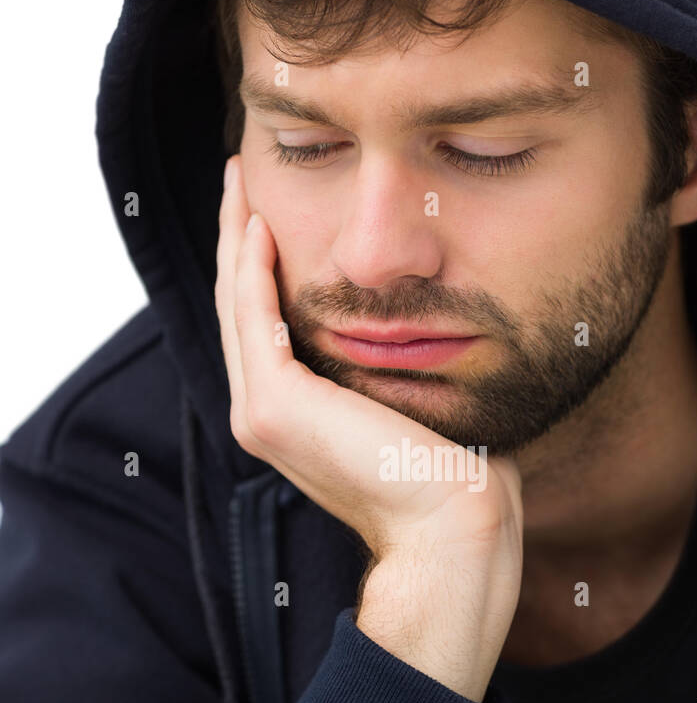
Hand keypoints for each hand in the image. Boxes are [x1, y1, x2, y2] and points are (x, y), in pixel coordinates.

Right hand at [214, 155, 522, 566]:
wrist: (452, 525)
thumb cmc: (453, 474)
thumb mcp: (414, 401)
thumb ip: (394, 364)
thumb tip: (426, 322)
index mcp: (292, 420)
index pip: (264, 326)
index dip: (260, 266)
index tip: (268, 211)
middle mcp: (264, 417)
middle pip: (239, 307)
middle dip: (238, 239)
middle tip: (239, 178)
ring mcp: (260, 414)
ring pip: (236, 304)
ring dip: (236, 239)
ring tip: (239, 181)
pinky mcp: (273, 405)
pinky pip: (253, 315)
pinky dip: (251, 265)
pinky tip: (258, 221)